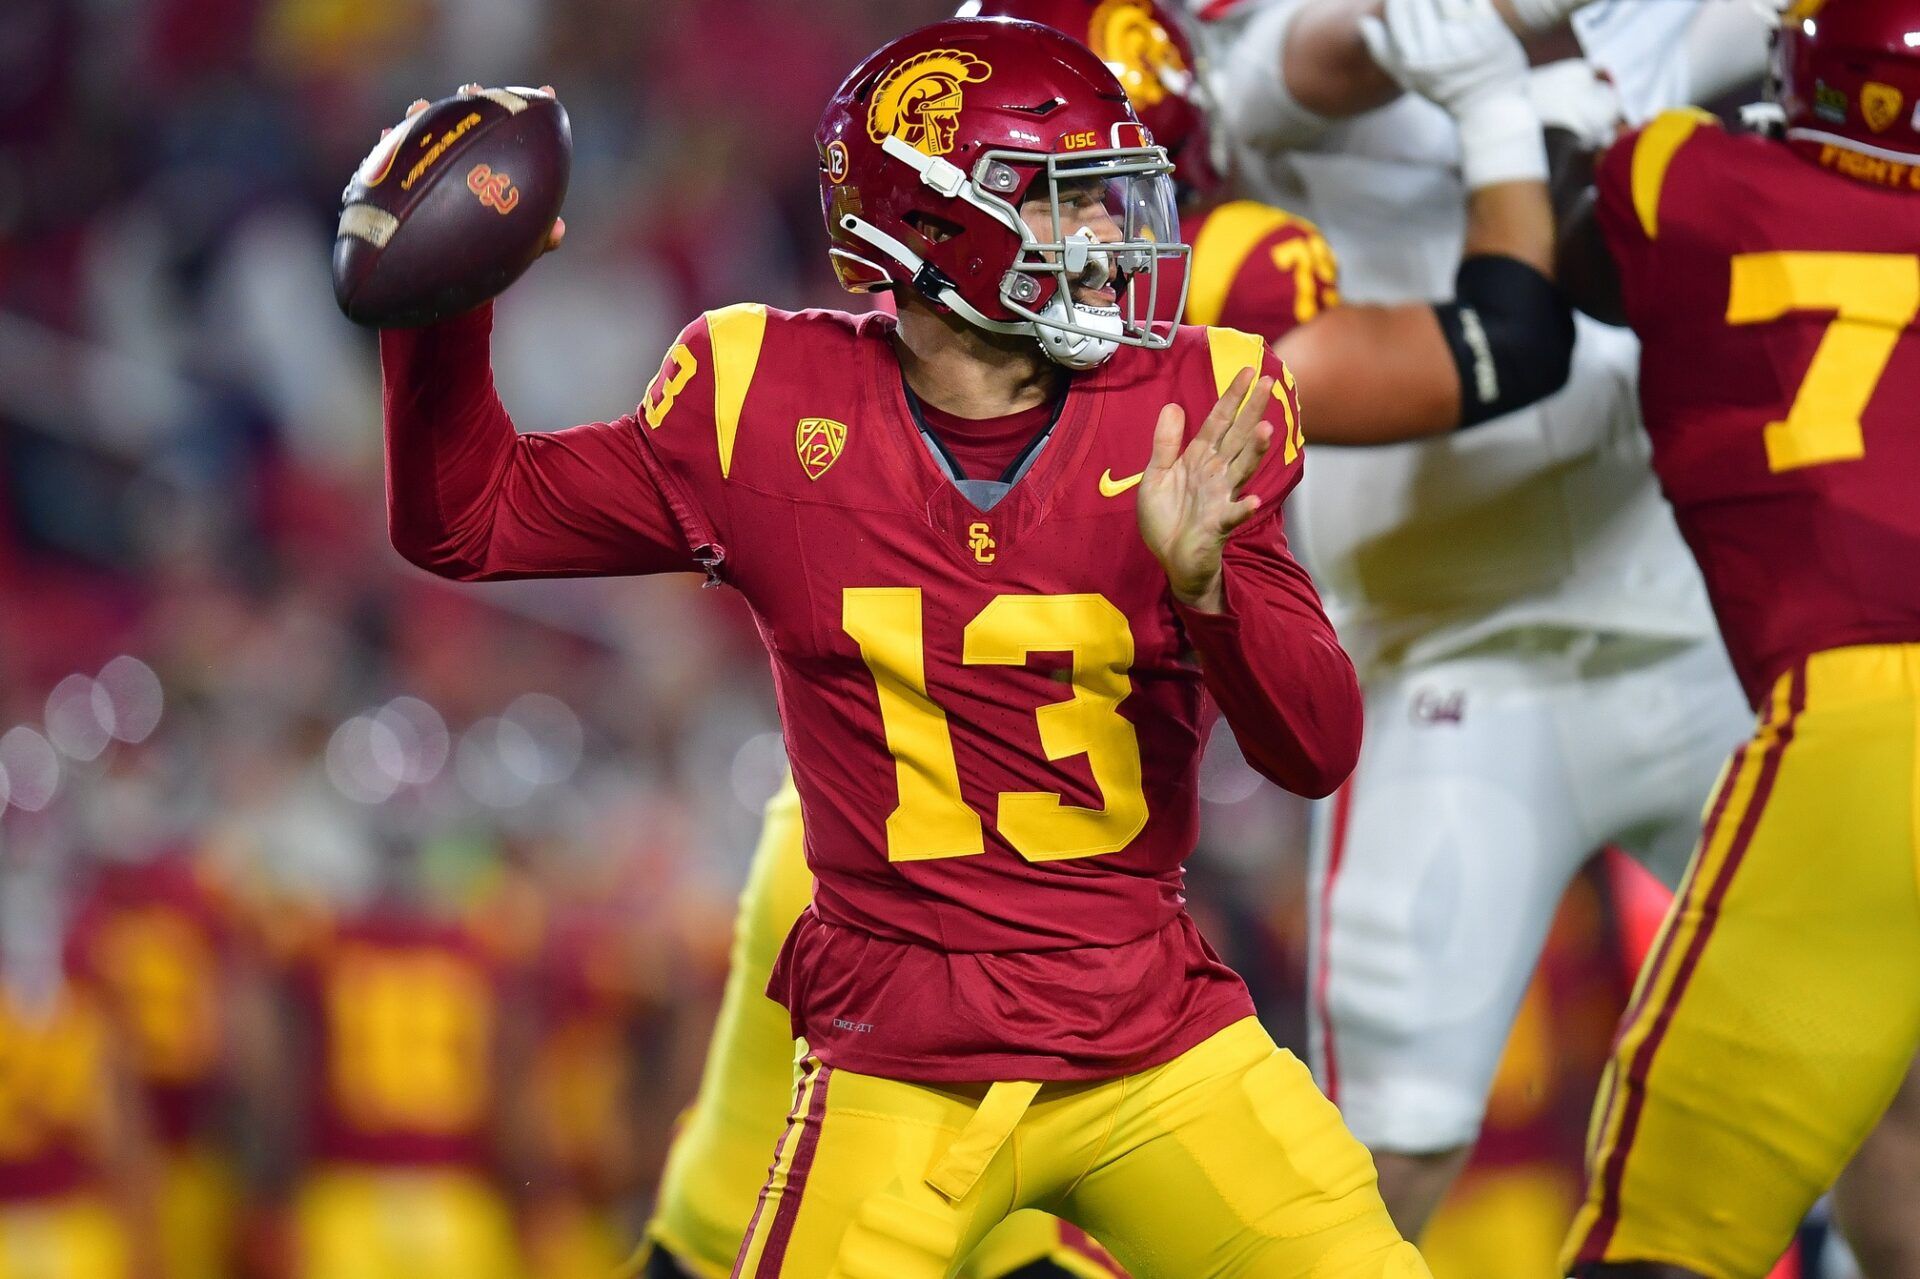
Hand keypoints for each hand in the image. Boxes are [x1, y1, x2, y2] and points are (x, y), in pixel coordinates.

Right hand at [384, 85, 566, 253]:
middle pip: (470, 118)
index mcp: (495, 164)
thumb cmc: (487, 253)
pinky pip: (392, 156)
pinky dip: (390, 143)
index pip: (514, 131)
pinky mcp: (401, 174)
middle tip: (472, 93)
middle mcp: (465, 154)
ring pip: (428, 129)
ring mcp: (433, 160)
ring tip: (418, 107)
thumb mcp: (515, 248)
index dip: (530, 110)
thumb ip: (539, 240)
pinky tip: (387, 133)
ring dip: (423, 114)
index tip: (547, 93)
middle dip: (472, 100)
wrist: (444, 272)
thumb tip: (558, 230)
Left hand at [1137, 366, 1274, 613]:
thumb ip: (1165, 443)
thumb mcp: (1156, 475)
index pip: (1217, 422)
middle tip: (1268, 383)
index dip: (1231, 397)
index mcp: (1199, 459)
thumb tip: (1172, 406)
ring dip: (1255, 451)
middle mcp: (1215, 474)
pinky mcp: (1218, 525)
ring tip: (1266, 429)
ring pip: (1241, 469)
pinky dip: (1242, 508)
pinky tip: (1252, 500)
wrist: (1171, 559)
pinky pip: (1232, 515)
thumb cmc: (1167, 518)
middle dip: (1251, 411)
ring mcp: (1220, 498)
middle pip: (1236, 437)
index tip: (1246, 371)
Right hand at [1358, 0, 1546, 188]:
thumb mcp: (1408, 78)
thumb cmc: (1445, 88)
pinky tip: (1460, 4)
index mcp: (1413, 60)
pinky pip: (1471, 0)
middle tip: (1421, 3)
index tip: (1401, 0)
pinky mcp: (1488, 27)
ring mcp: (1463, 37)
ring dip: (1439, 1)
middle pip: (1419, 0)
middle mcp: (1436, 48)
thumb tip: (1364, 22)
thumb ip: (1383, 50)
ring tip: (1440, 7)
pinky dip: (1465, 0)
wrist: (1491, 105)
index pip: (1398, 10)